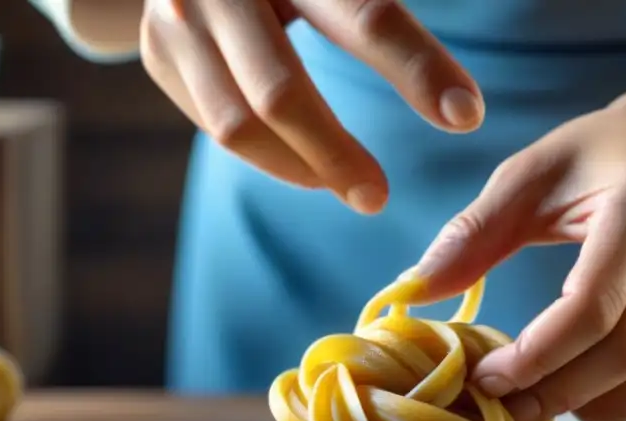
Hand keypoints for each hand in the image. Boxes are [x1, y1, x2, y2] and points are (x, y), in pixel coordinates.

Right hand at [140, 0, 483, 212]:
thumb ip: (374, 17)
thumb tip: (462, 99)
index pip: (365, 16)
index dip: (417, 70)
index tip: (466, 116)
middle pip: (281, 93)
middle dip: (336, 155)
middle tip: (379, 198)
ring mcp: (179, 18)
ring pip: (238, 124)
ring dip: (299, 168)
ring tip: (351, 187)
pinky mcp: (159, 54)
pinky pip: (216, 126)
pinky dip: (268, 156)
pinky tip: (304, 163)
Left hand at [408, 85, 625, 420]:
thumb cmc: (612, 149)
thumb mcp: (537, 171)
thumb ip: (475, 232)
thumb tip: (415, 290)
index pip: (591, 308)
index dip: (536, 357)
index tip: (486, 378)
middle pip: (625, 355)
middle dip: (557, 393)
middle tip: (504, 408)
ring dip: (590, 406)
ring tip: (536, 405)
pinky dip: (621, 398)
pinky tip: (579, 391)